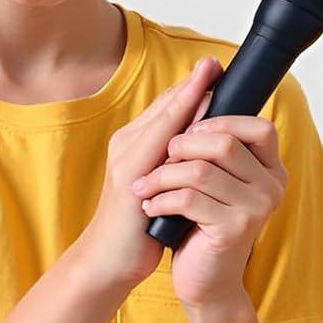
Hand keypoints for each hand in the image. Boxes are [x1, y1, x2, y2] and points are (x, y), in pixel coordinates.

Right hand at [70, 57, 221, 296]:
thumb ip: (178, 163)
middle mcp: (128, 145)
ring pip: (160, 120)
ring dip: (185, 96)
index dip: (190, 88)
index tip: (214, 69)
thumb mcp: (163, 187)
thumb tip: (209, 146)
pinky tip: (195, 118)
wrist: (108, 261)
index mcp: (135, 146)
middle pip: (164, 107)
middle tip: (214, 61)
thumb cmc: (139, 225)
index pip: (167, 110)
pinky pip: (156, 145)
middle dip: (190, 84)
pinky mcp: (130, 178)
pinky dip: (175, 127)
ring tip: (208, 76)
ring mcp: (127, 159)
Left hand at [136, 111, 287, 315]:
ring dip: (162, 175)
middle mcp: (272, 186)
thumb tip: (199, 83)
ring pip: (199, 170)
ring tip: (145, 186)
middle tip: (158, 158)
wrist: (202, 281)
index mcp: (271, 169)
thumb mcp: (208, 178)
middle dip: (180, 144)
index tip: (188, 126)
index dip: (220, 119)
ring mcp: (257, 209)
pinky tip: (152, 207)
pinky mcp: (234, 230)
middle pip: (223, 142)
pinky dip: (160, 199)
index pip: (260, 127)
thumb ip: (210, 139)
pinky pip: (188, 199)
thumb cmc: (200, 224)